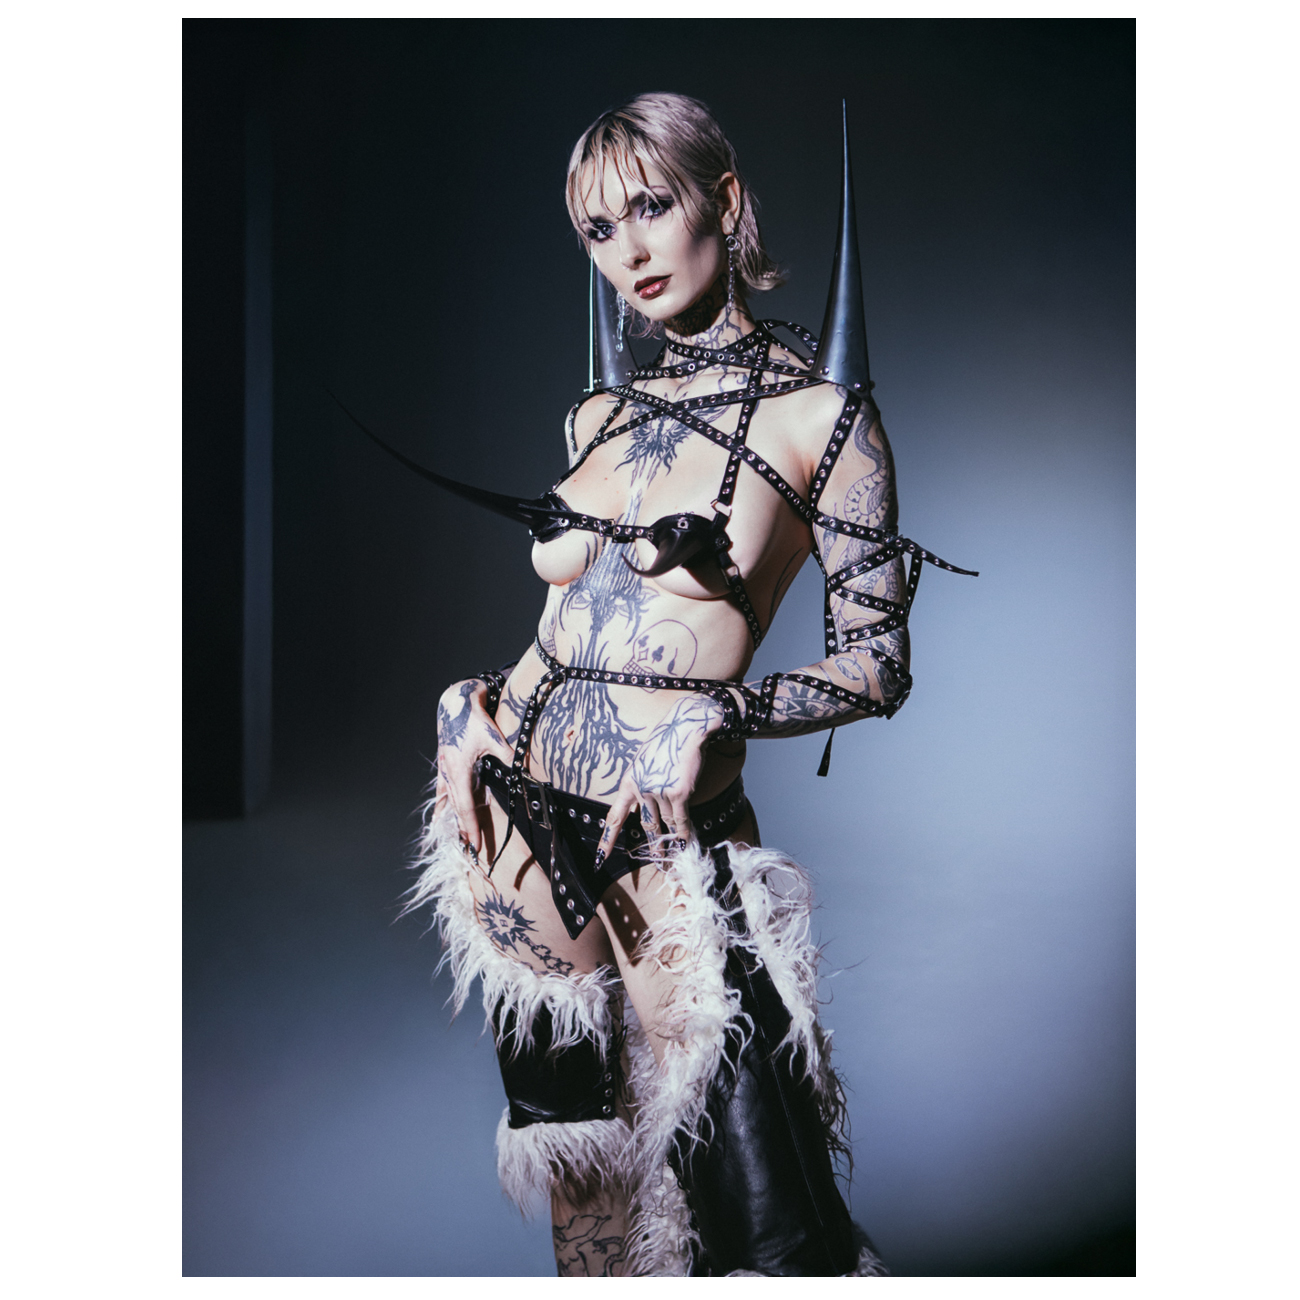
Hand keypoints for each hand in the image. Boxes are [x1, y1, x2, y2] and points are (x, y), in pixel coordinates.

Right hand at [434, 677, 514, 863]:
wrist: (454, 703)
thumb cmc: (473, 720)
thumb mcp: (494, 739)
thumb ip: (509, 757)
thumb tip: (525, 771)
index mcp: (458, 771)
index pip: (465, 808)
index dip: (470, 829)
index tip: (475, 846)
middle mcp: (448, 774)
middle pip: (456, 810)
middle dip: (464, 831)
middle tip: (472, 851)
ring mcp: (444, 770)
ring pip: (448, 802)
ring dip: (453, 821)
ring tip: (458, 840)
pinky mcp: (444, 764)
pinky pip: (442, 790)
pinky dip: (443, 805)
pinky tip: (440, 816)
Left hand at [597, 693, 726, 863]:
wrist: (685, 728)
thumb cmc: (667, 744)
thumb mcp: (645, 763)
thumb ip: (644, 786)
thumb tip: (651, 812)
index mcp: (628, 782)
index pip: (615, 817)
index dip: (608, 839)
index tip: (601, 858)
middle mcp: (640, 789)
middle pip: (647, 825)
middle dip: (654, 844)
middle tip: (658, 857)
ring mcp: (658, 792)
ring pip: (668, 821)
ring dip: (674, 833)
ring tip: (678, 846)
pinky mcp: (677, 794)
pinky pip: (681, 820)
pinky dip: (684, 833)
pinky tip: (685, 840)